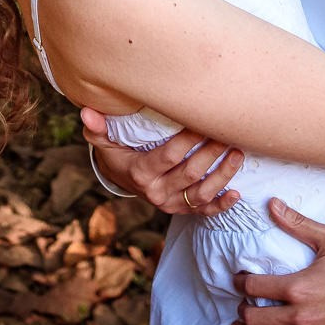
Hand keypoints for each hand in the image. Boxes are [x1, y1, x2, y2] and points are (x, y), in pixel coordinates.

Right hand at [80, 106, 243, 219]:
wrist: (122, 180)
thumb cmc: (117, 153)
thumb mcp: (104, 141)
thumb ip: (97, 128)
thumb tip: (86, 112)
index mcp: (141, 173)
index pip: (169, 156)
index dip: (188, 140)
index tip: (203, 121)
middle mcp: (157, 192)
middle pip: (191, 173)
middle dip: (211, 152)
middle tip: (227, 132)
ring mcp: (170, 204)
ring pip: (202, 193)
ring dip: (224, 175)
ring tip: (238, 154)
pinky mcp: (181, 210)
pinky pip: (204, 212)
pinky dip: (221, 205)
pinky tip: (237, 194)